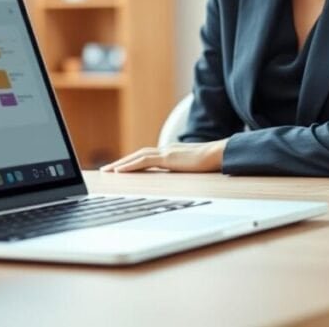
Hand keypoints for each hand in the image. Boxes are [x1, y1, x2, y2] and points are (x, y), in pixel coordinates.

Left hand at [99, 140, 228, 172]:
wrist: (221, 154)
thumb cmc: (212, 162)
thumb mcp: (194, 168)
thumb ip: (185, 170)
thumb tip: (181, 178)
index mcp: (171, 153)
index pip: (147, 157)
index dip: (133, 162)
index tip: (121, 169)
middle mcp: (166, 150)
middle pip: (138, 155)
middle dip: (122, 162)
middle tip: (107, 170)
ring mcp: (166, 152)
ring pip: (137, 157)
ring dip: (121, 164)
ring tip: (108, 171)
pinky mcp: (168, 157)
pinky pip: (144, 161)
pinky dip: (130, 165)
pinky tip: (119, 171)